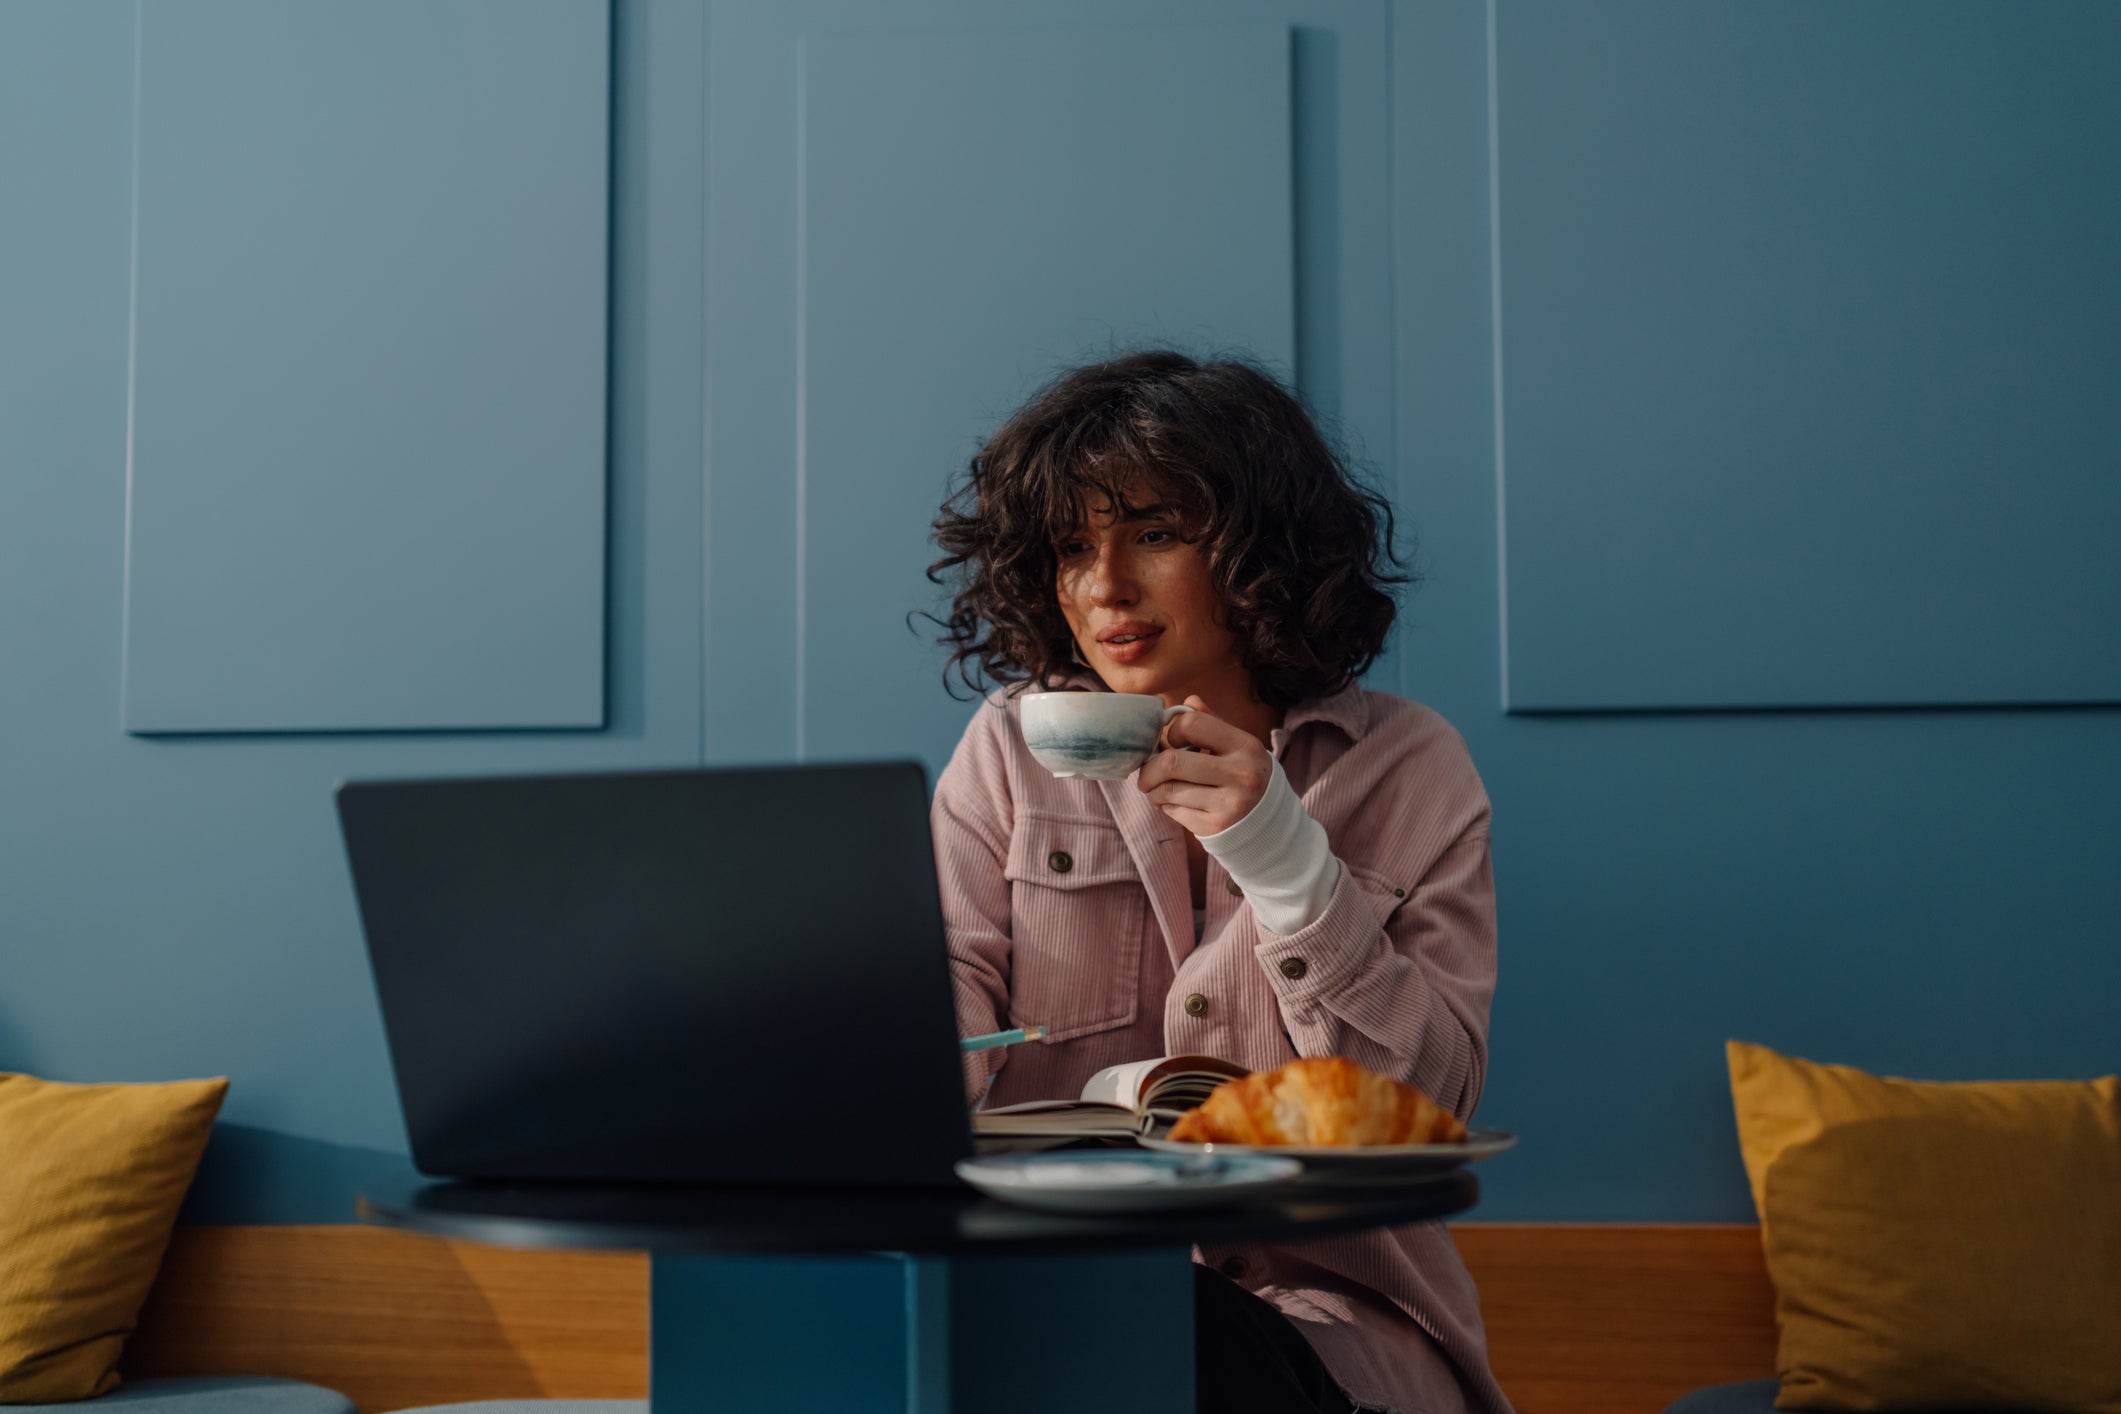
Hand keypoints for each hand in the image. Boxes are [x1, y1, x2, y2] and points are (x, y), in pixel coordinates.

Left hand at [1135, 696, 1273, 835]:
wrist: (1269, 819)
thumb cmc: (1244, 773)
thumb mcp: (1237, 744)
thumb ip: (1212, 722)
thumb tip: (1188, 701)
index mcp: (1244, 746)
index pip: (1192, 724)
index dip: (1173, 731)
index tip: (1172, 742)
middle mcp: (1240, 774)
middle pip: (1171, 762)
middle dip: (1149, 768)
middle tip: (1147, 773)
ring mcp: (1229, 804)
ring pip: (1167, 791)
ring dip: (1154, 790)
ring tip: (1159, 789)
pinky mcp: (1215, 827)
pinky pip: (1173, 812)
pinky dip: (1167, 806)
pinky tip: (1177, 804)